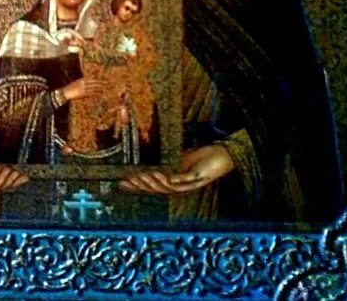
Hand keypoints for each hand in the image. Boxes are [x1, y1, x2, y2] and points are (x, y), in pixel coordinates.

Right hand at [61, 77, 104, 101]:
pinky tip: (100, 93)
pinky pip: (91, 93)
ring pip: (94, 88)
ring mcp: (83, 89)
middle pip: (95, 83)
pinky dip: (96, 93)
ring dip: (100, 89)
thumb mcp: (78, 82)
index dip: (99, 80)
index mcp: (82, 79)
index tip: (104, 80)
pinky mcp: (83, 94)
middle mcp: (84, 83)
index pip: (93, 79)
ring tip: (105, 89)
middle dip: (102, 84)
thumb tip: (92, 79)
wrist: (65, 93)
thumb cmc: (71, 88)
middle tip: (108, 84)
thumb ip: (84, 81)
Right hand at [119, 144, 235, 194]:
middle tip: (127, 180)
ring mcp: (189, 185)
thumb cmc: (203, 157)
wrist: (224, 156)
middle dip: (141, 186)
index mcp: (175, 183)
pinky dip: (169, 179)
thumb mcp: (182, 158)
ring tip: (140, 175)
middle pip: (158, 190)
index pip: (153, 187)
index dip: (137, 186)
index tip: (122, 182)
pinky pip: (180, 181)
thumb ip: (168, 161)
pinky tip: (159, 173)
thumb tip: (150, 156)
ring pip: (167, 188)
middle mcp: (181, 187)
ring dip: (152, 183)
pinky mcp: (197, 179)